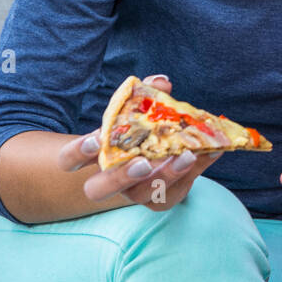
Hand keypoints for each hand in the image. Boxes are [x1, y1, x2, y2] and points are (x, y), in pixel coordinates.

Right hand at [57, 74, 221, 211]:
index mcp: (94, 157)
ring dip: (167, 174)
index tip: (98, 138)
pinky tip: (212, 151)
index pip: (70, 160)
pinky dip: (196, 169)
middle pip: (98, 190)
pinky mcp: (161, 199)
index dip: (79, 152)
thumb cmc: (138, 130)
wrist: (153, 161)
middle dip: (120, 178)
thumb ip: (145, 95)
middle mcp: (108, 181)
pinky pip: (176, 189)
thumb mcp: (139, 110)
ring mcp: (134, 193)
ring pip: (143, 194)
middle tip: (143, 163)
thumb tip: (161, 82)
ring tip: (187, 155)